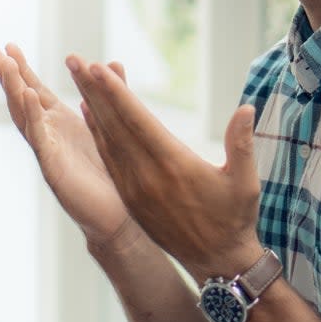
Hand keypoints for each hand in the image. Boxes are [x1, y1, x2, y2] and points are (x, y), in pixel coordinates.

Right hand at [0, 43, 134, 247]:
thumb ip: (110, 93)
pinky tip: (26, 96)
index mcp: (59, 124)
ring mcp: (47, 151)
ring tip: (7, 66)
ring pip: (25, 117)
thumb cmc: (110, 175)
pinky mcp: (54, 168)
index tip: (9, 46)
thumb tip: (112, 63)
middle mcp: (48, 135)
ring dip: (15, 90)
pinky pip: (40, 138)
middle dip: (5, 74)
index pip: (33, 90)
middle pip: (20, 99)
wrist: (117, 217)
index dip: (21, 69)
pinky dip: (32, 116)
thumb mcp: (111, 125)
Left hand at [66, 54, 262, 276]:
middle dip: (94, 89)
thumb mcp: (245, 182)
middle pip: (114, 124)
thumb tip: (245, 109)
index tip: (97, 68)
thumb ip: (242, 144)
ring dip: (91, 106)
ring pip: (107, 139)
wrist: (217, 261)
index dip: (117, 93)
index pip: (138, 121)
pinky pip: (108, 158)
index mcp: (173, 165)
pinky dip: (96, 133)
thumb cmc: (236, 218)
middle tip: (75, 59)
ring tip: (77, 77)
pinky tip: (88, 113)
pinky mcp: (130, 197)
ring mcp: (134, 187)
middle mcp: (146, 175)